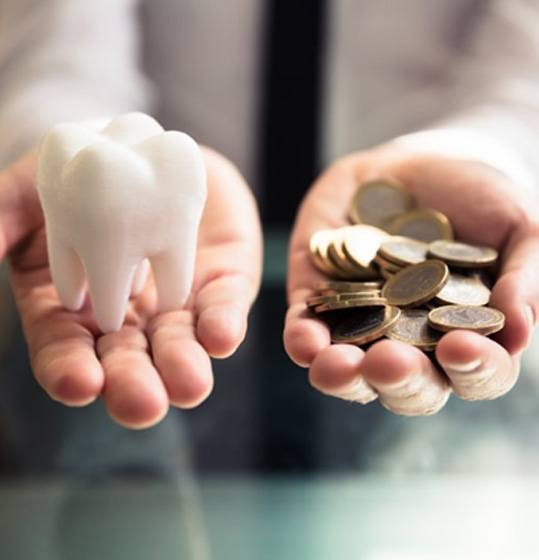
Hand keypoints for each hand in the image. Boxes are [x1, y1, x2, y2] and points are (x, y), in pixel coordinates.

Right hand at [1, 147, 261, 427]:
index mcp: (73, 308)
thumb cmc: (80, 175)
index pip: (66, 351)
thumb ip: (2, 217)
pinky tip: (221, 336)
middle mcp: (126, 317)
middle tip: (142, 405)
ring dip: (184, 367)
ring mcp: (174, 304)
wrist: (144, 147)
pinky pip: (223, 307)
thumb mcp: (32, 190)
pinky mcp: (218, 282)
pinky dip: (223, 324)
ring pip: (178, 345)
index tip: (79, 384)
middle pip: (126, 362)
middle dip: (133, 385)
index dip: (69, 371)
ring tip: (190, 384)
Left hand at [284, 146, 538, 414]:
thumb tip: (519, 329)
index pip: (477, 373)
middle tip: (390, 363)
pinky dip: (302, 341)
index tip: (461, 347)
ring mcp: (363, 327)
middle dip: (399, 380)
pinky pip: (305, 334)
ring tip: (336, 366)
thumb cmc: (479, 199)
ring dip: (342, 376)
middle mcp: (414, 344)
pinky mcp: (320, 303)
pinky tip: (303, 341)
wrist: (418, 165)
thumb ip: (526, 277)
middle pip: (409, 386)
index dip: (473, 370)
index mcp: (467, 336)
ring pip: (351, 373)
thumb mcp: (518, 227)